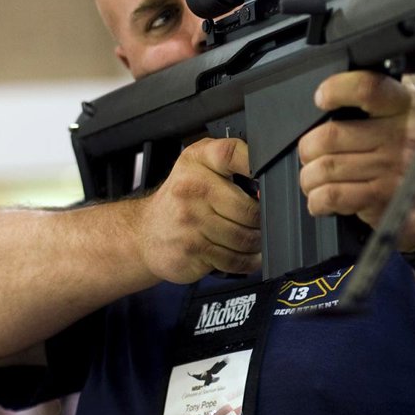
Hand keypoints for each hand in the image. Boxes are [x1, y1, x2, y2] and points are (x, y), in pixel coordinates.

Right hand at [134, 137, 261, 281]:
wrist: (144, 232)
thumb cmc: (181, 198)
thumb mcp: (199, 166)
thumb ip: (232, 162)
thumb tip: (270, 177)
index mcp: (197, 160)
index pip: (231, 153)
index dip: (256, 165)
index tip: (268, 180)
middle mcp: (192, 188)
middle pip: (249, 209)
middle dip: (263, 220)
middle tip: (263, 221)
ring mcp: (190, 221)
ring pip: (245, 237)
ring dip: (257, 242)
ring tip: (254, 238)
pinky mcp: (192, 250)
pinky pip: (234, 259)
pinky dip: (248, 261)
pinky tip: (247, 255)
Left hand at [297, 71, 414, 251]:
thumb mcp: (412, 116)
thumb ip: (380, 101)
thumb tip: (331, 95)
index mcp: (409, 106)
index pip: (366, 87)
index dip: (336, 90)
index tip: (322, 99)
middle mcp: (405, 135)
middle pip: (329, 136)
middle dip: (309, 150)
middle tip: (313, 156)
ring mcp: (398, 170)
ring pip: (325, 169)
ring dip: (310, 178)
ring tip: (316, 180)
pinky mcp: (387, 200)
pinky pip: (332, 196)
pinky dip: (318, 200)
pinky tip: (324, 200)